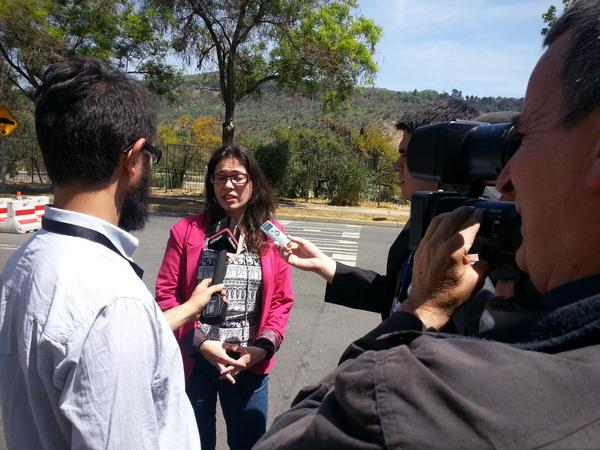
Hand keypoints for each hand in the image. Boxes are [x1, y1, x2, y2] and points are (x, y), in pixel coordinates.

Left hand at [187, 278, 225, 318]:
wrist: (193, 312)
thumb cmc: (196, 301)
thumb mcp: (208, 292)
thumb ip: (215, 287)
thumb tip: (221, 285)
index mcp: (202, 286)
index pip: (209, 280)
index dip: (215, 281)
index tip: (221, 284)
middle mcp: (204, 291)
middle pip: (214, 288)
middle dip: (219, 290)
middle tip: (223, 293)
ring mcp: (205, 298)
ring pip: (214, 295)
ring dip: (219, 297)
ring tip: (223, 299)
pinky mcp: (206, 303)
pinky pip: (213, 301)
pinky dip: (217, 302)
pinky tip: (220, 303)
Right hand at [199, 340, 246, 383]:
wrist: (204, 347)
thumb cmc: (214, 345)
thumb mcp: (224, 345)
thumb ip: (232, 347)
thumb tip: (238, 348)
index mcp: (223, 357)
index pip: (232, 362)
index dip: (239, 364)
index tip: (244, 365)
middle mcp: (220, 362)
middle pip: (226, 372)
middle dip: (229, 377)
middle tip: (234, 382)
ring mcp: (216, 364)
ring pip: (222, 372)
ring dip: (226, 376)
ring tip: (231, 381)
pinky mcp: (214, 364)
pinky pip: (220, 369)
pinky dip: (223, 373)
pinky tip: (226, 375)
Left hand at [218, 344, 266, 382]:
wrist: (261, 354)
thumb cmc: (253, 351)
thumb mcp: (244, 349)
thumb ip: (236, 348)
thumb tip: (229, 346)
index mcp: (241, 362)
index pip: (232, 367)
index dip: (226, 370)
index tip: (221, 372)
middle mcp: (242, 367)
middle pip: (233, 372)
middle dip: (226, 375)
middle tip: (219, 378)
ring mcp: (243, 368)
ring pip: (235, 373)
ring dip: (229, 375)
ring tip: (222, 377)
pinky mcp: (244, 368)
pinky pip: (237, 372)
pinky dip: (232, 373)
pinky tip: (229, 374)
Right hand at [280, 235, 335, 282]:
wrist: (318, 260)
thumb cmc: (313, 251)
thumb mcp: (304, 242)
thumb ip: (296, 239)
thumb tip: (288, 236)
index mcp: (295, 247)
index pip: (285, 243)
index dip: (281, 241)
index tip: (277, 237)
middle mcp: (293, 252)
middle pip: (282, 249)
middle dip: (278, 246)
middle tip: (275, 242)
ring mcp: (292, 257)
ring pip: (282, 254)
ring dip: (281, 250)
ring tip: (283, 246)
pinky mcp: (293, 263)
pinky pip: (286, 259)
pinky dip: (286, 254)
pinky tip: (289, 251)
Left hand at [401, 206, 489, 329]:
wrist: (426, 305)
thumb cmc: (451, 296)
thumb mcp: (474, 281)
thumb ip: (483, 265)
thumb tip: (487, 257)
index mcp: (453, 251)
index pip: (467, 227)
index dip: (476, 218)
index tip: (482, 213)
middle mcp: (438, 244)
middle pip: (452, 218)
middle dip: (464, 211)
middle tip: (472, 209)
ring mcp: (426, 245)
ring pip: (438, 220)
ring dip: (450, 214)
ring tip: (460, 213)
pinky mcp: (420, 249)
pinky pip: (430, 229)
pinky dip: (439, 222)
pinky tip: (445, 224)